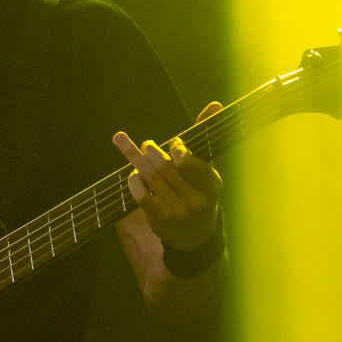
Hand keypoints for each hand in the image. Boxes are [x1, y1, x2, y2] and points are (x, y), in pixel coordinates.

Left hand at [113, 101, 224, 253]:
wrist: (195, 237)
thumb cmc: (200, 194)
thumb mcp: (207, 170)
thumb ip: (205, 139)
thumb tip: (215, 104)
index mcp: (212, 187)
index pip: (193, 164)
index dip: (180, 150)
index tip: (175, 144)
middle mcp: (196, 201)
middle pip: (167, 169)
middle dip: (153, 152)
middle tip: (148, 144)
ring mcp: (176, 212)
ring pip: (152, 179)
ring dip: (138, 161)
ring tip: (126, 145)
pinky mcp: (159, 220)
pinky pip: (142, 195)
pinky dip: (134, 181)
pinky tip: (132, 174)